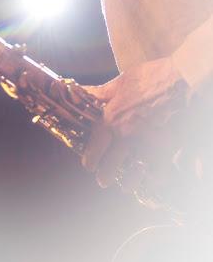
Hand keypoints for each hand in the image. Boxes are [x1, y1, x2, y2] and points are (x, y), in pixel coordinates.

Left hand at [81, 56, 188, 188]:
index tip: (89, 163)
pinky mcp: (166, 149)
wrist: (182, 80)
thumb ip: (99, 93)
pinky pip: (157, 174)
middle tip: (103, 178)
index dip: (89, 158)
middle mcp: (125, 136)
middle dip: (104, 175)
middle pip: (108, 166)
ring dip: (127, 182)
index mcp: (111, 118)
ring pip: (131, 176)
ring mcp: (146, 145)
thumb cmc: (150, 77)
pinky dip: (153, 179)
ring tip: (125, 184)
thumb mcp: (120, 82)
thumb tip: (79, 91)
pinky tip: (150, 179)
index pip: (93, 146)